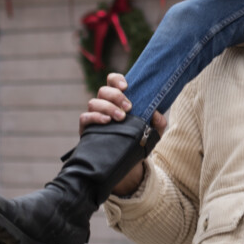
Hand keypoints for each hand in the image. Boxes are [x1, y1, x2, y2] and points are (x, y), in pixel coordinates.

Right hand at [76, 75, 166, 196]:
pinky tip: (107, 121)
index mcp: (117, 100)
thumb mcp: (152, 133)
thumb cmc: (138, 141)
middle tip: (129, 108)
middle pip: (103, 90)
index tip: (126, 86)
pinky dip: (95, 117)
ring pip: (93, 102)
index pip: (112, 82)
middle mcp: (104, 105)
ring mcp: (94, 116)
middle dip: (116, 96)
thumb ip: (158, 123)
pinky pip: (85, 117)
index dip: (116, 80)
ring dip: (108, 107)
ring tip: (121, 118)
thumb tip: (157, 115)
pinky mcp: (87, 129)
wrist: (126, 163)